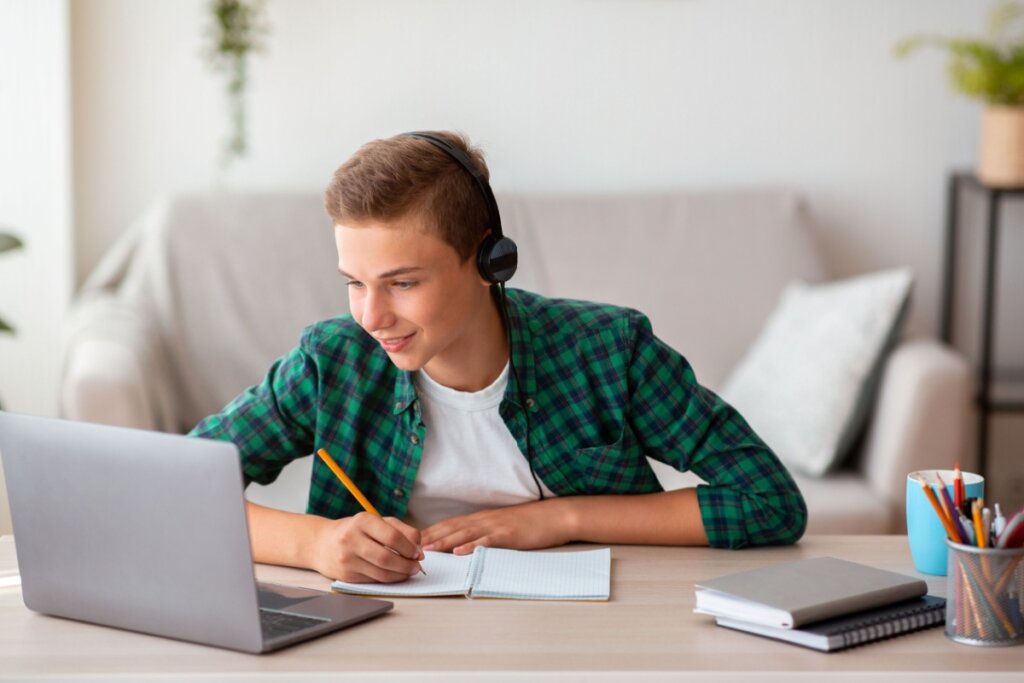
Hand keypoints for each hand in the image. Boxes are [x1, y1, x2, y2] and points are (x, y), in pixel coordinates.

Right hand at [309, 512, 423, 582]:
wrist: (321, 543)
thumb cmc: (355, 530)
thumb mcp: (376, 522)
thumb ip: (401, 529)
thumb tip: (418, 547)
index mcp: (362, 520)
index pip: (392, 536)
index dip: (409, 547)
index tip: (418, 553)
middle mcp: (351, 539)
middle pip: (387, 557)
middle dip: (406, 565)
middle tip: (416, 566)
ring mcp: (347, 559)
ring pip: (381, 572)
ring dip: (400, 575)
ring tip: (408, 572)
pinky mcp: (345, 575)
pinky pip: (373, 580)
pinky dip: (388, 579)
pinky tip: (394, 575)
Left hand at [420, 499, 574, 554]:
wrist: (553, 516)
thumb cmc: (529, 523)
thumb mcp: (502, 525)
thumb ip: (484, 532)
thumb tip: (466, 543)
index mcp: (481, 518)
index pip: (450, 523)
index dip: (432, 531)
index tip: (414, 539)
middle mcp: (484, 520)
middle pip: (452, 527)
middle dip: (431, 536)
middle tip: (410, 546)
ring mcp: (495, 526)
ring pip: (465, 533)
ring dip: (445, 541)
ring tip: (429, 549)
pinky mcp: (508, 535)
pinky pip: (487, 540)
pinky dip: (472, 546)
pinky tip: (460, 552)